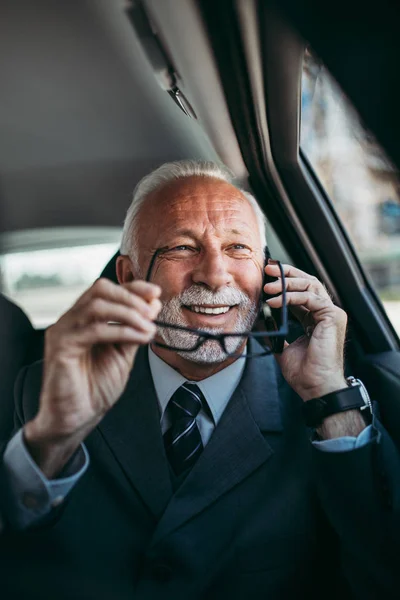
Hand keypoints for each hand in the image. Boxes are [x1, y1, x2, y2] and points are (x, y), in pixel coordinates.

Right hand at [24, 278, 160, 476]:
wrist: (78, 418)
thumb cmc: (95, 389)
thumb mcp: (124, 354)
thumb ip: (135, 329)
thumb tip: (153, 305)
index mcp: (85, 319)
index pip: (108, 290)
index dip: (133, 287)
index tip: (155, 292)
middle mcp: (71, 320)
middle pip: (100, 290)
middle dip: (131, 297)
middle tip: (151, 313)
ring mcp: (63, 331)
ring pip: (96, 305)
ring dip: (128, 313)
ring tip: (147, 328)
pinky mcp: (61, 346)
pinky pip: (94, 329)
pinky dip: (121, 330)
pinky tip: (137, 338)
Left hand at [263, 263, 346, 401]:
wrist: (315, 386)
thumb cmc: (303, 371)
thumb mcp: (282, 346)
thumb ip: (275, 330)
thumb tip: (260, 318)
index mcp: (314, 318)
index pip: (300, 291)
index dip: (284, 281)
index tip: (268, 275)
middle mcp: (325, 313)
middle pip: (308, 282)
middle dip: (287, 274)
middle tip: (269, 269)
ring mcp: (331, 314)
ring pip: (311, 285)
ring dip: (287, 283)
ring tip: (268, 286)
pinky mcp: (333, 317)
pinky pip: (311, 298)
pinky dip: (291, 297)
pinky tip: (275, 301)